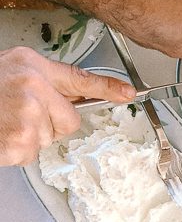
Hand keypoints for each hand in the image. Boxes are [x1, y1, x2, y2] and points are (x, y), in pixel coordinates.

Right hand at [0, 48, 135, 165]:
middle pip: (69, 121)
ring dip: (31, 136)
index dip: (108, 88)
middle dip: (50, 122)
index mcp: (34, 69)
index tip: (129, 94)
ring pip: (49, 139)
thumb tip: (79, 95)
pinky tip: (3, 133)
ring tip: (7, 121)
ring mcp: (27, 118)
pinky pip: (31, 153)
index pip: (80, 80)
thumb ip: (48, 80)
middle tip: (21, 113)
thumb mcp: (17, 68)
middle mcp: (34, 90)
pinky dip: (17, 149)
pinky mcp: (19, 143)